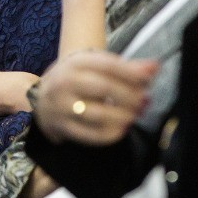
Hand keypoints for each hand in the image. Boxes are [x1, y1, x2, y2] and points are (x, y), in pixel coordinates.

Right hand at [31, 50, 157, 145]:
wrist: (42, 97)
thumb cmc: (79, 79)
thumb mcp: (95, 66)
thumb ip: (126, 67)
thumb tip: (155, 67)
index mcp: (77, 62)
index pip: (108, 65)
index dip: (131, 73)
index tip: (149, 79)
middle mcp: (66, 82)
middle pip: (104, 88)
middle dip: (129, 96)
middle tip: (145, 101)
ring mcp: (62, 106)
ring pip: (97, 114)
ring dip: (122, 116)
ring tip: (135, 115)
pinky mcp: (63, 127)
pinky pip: (89, 135)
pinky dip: (110, 134)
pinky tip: (123, 129)